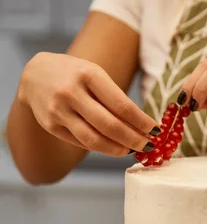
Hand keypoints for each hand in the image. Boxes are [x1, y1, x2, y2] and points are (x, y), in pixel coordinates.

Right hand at [19, 52, 157, 155]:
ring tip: (131, 150)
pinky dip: (101, 147)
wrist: (34, 74)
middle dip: (133, 140)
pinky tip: (113, 147)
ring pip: (94, 140)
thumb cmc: (74, 74)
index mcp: (89, 75)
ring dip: (118, 149)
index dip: (141, 122)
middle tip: (147, 146)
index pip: (122, 105)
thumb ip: (114, 99)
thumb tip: (141, 128)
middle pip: (110, 126)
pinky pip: (82, 143)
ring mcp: (58, 111)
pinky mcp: (51, 126)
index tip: (155, 131)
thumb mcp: (95, 75)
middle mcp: (71, 92)